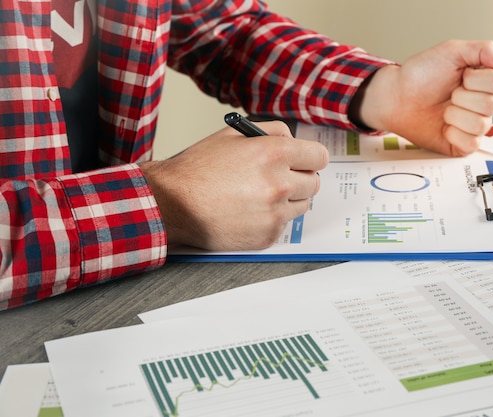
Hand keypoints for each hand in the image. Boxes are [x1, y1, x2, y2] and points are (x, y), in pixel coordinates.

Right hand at [142, 121, 328, 249]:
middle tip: (280, 177)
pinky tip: (250, 211)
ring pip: (303, 204)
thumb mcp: (233, 135)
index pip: (319, 156)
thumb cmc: (198, 170)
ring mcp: (275, 213)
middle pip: (314, 182)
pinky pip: (285, 224)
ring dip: (289, 199)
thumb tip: (293, 139)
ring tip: (259, 195)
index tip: (307, 161)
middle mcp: (279, 184)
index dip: (311, 157)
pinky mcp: (268, 235)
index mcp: (273, 154)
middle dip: (300, 177)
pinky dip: (273, 218)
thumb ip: (271, 131)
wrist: (172, 204)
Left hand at [355, 40, 492, 155]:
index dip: (475, 79)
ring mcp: (473, 125)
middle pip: (491, 105)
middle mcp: (482, 104)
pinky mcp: (462, 144)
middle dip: (462, 97)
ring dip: (455, 115)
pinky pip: (471, 143)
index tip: (460, 75)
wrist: (396, 97)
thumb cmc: (420, 74)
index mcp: (484, 81)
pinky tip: (444, 126)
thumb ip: (483, 49)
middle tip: (448, 94)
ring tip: (443, 110)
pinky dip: (453, 134)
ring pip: (480, 125)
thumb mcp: (451, 50)